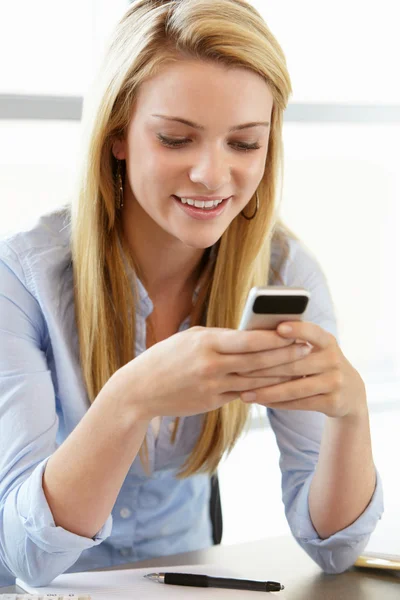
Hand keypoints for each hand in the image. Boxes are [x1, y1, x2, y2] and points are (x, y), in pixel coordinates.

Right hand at [113, 326, 302, 419]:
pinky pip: (243, 394)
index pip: (248, 339)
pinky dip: (262, 389)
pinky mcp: (212, 402)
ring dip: (280, 375)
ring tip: (301, 368)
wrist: (140, 390)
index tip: (296, 330)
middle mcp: (211, 365)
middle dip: (286, 355)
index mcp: (207, 342)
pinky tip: (278, 386)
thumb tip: (251, 335)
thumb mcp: (191, 338)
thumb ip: (220, 337)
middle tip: (308, 349)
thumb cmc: (167, 357)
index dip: (275, 337)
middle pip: (257, 361)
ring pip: (255, 380)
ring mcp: (212, 386)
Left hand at [240, 321, 366, 418]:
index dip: (297, 330)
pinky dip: (278, 403)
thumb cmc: (319, 363)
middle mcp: (334, 359)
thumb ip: (293, 343)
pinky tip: (261, 401)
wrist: (350, 391)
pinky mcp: (333, 402)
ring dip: (267, 392)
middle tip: (239, 371)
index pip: (312, 332)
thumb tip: (254, 337)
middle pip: (295, 364)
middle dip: (264, 368)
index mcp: (327, 341)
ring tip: (244, 394)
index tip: (278, 328)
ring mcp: (335, 382)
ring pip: (295, 388)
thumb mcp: (316, 349)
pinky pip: (300, 403)